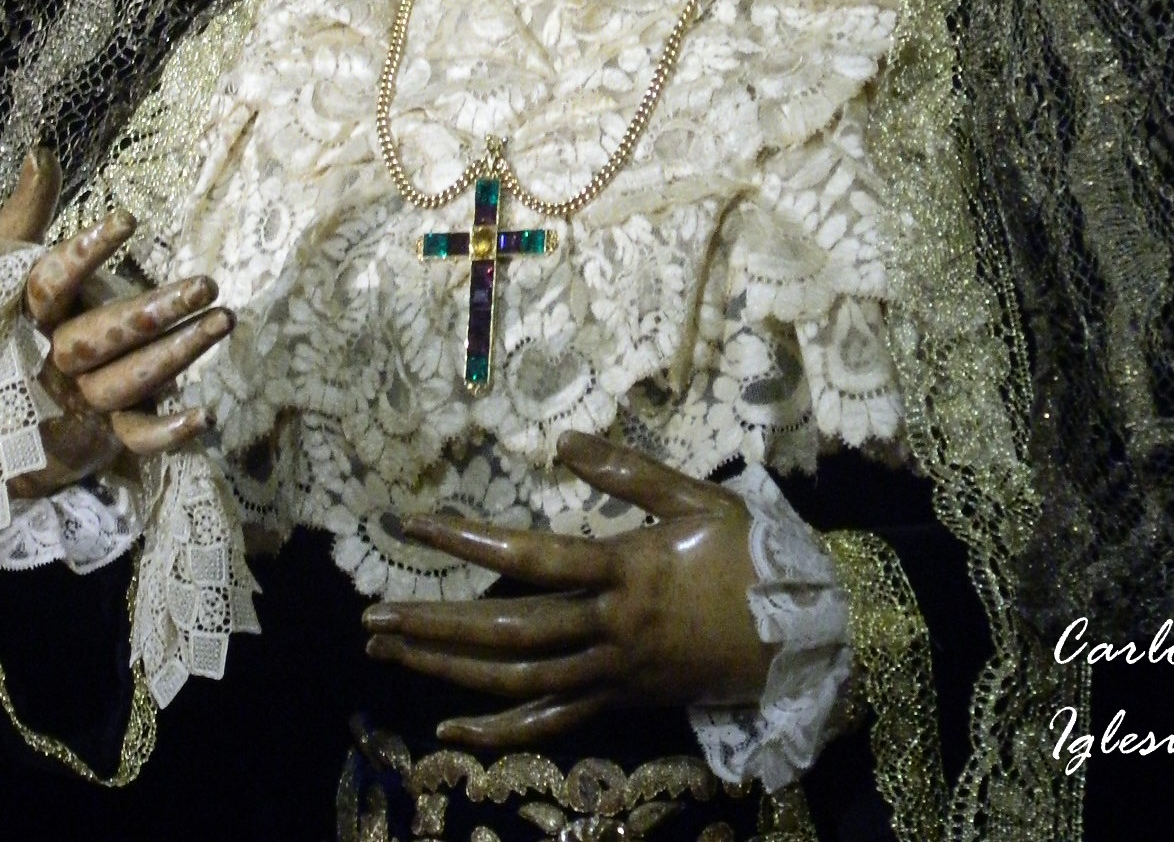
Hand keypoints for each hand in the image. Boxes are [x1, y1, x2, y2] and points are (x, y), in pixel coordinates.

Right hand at [0, 146, 231, 498]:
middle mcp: (51, 358)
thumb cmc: (18, 317)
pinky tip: (205, 416)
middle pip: (98, 339)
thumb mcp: (15, 264)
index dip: (85, 253)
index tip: (128, 218)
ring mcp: (76, 399)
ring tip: (224, 319)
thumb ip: (31, 212)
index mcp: (28, 314)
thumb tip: (41, 151)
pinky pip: (134, 438)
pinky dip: (166, 432)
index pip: (49, 284)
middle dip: (151, 313)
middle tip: (208, 283)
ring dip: (176, 355)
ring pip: (124, 383)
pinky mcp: (102, 433)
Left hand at [361, 431, 772, 748]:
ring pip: (518, 680)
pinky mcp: (622, 701)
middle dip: (435, 624)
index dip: (469, 542)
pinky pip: (553, 724)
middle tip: (371, 617)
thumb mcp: (695, 497)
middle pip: (507, 630)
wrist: (803, 633)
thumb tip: (562, 442)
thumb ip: (627, 471)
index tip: (415, 527)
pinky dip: (499, 732)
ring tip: (392, 653)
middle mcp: (609, 627)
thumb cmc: (748, 554)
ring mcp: (613, 672)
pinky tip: (451, 730)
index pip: (530, 557)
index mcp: (623, 569)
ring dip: (449, 669)